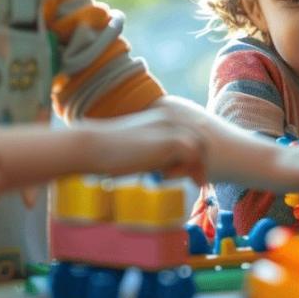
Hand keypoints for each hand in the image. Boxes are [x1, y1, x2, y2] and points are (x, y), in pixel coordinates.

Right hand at [76, 107, 207, 185]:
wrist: (95, 147)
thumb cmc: (113, 151)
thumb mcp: (141, 147)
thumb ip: (158, 150)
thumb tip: (171, 166)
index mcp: (165, 115)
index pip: (194, 132)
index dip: (197, 154)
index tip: (196, 174)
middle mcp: (172, 116)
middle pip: (203, 140)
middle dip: (201, 162)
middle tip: (197, 183)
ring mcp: (172, 126)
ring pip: (200, 148)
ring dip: (192, 167)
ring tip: (176, 180)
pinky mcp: (171, 140)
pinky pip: (192, 157)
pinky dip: (184, 170)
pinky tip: (164, 176)